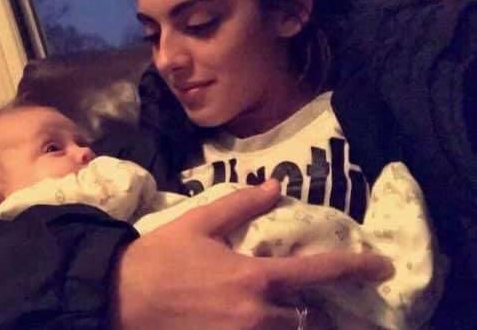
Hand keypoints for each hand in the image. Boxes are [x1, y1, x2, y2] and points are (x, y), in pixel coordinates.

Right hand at [110, 180, 393, 329]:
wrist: (118, 298)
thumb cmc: (158, 258)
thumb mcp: (198, 223)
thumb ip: (241, 204)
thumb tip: (276, 186)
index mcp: (254, 277)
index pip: (319, 272)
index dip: (357, 267)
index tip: (383, 267)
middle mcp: (257, 314)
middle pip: (305, 315)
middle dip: (306, 305)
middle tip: (297, 294)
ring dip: (285, 321)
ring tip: (269, 306)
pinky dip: (264, 328)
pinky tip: (245, 316)